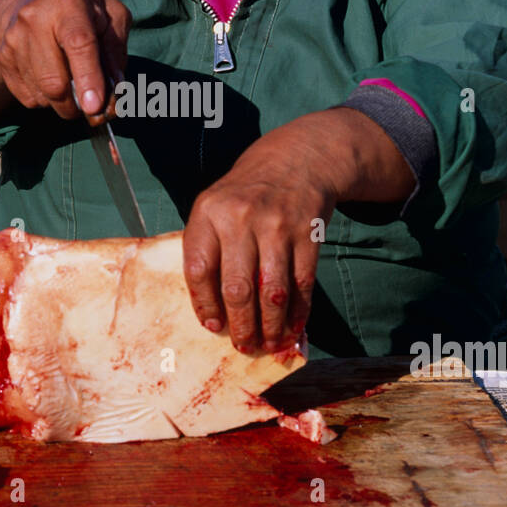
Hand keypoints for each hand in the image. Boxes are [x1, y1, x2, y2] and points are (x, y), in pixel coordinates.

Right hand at [0, 0, 130, 126]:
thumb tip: (113, 91)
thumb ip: (116, 52)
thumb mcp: (113, 16)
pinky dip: (45, 100)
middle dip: (74, 105)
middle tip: (89, 108)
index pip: (79, 44)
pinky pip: (26, 96)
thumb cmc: (85, 8)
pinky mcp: (3, 55)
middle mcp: (35, 17)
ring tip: (72, 86)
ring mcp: (14, 37)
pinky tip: (53, 81)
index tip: (94, 107)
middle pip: (53, 80)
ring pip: (40, 93)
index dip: (88, 78)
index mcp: (68, 1)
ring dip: (61, 104)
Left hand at [182, 108, 415, 351]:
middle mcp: (241, 217)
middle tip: (244, 346)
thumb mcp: (214, 205)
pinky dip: (300, 312)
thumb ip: (208, 249)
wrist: (297, 159)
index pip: (198, 269)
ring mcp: (277, 225)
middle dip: (241, 326)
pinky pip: (303, 283)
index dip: (204, 305)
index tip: (213, 328)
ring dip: (272, 327)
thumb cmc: (246, 193)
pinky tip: (294, 328)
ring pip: (272, 292)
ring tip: (270, 344)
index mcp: (208, 212)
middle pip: (237, 288)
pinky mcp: (308, 234)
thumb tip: (213, 312)